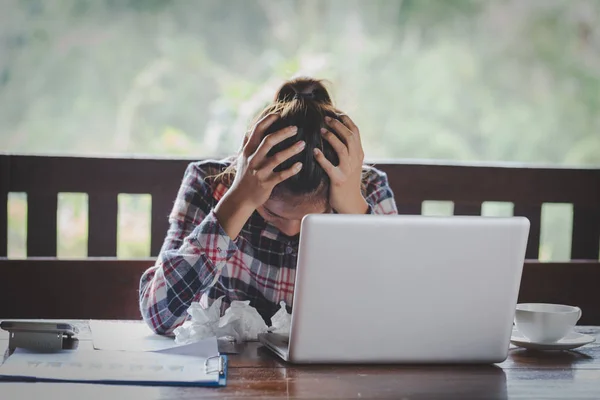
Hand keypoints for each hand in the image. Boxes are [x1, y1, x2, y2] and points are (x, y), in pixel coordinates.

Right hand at [215, 113, 304, 237]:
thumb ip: (247, 143)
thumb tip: (250, 128)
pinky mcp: (267, 183)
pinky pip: (282, 175)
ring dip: (292, 150)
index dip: (268, 120)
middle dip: (283, 133)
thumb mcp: (242, 158)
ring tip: (303, 144)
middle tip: (296, 128)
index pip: (257, 130)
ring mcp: (260, 171)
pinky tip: (300, 165)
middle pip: (268, 141)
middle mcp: (253, 159)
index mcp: (248, 150)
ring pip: (277, 158)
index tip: (279, 114)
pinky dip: (292, 170)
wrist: (240, 198)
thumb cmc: (244, 176)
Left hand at [314, 114, 367, 213]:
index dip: (346, 120)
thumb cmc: (347, 181)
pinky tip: (314, 152)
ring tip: (322, 130)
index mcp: (359, 153)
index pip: (355, 132)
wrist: (351, 203)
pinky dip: (322, 158)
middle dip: (338, 125)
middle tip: (326, 118)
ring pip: (342, 148)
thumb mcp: (352, 163)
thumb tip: (338, 132)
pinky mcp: (339, 180)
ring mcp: (348, 170)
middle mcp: (355, 159)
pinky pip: (330, 166)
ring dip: (331, 137)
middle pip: (349, 136)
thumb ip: (348, 149)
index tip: (336, 112)